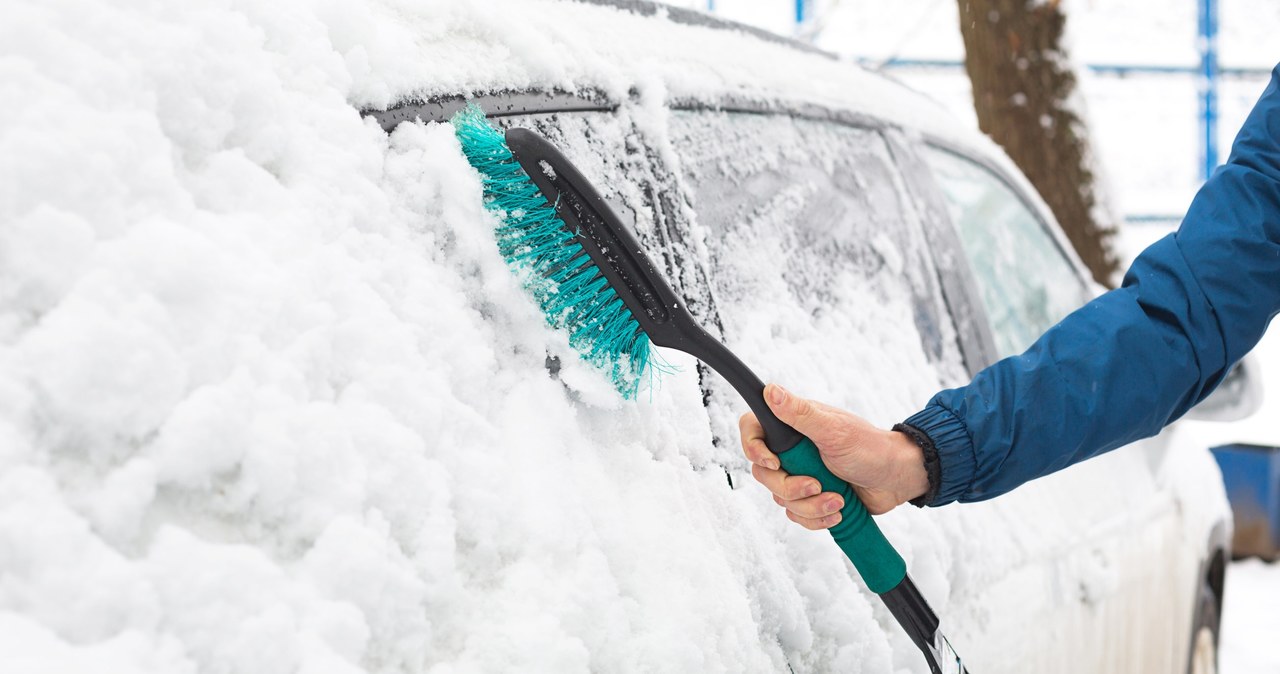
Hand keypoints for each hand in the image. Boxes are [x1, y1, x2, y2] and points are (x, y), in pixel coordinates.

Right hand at [738, 383, 929, 529]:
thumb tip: (769, 391)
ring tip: (838, 500)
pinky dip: (817, 518)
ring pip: (780, 498)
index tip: (774, 461)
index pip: (752, 429)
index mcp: (793, 426)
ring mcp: (800, 474)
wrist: (896, 479)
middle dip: (790, 487)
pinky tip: (838, 510)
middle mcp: (792, 449)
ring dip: (810, 505)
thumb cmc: (870, 447)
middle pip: (763, 473)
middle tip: (817, 484)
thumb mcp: (833, 430)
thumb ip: (798, 413)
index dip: (754, 448)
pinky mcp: (811, 498)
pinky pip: (797, 515)